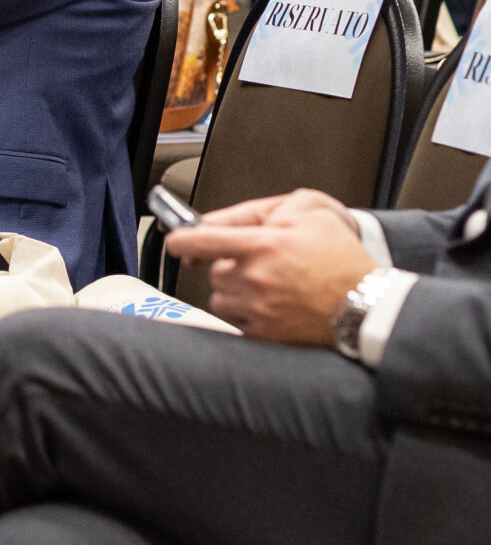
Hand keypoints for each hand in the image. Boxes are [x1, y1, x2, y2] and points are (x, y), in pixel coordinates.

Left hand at [164, 190, 372, 343]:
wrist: (367, 304)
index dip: (181, 239)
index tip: (176, 241)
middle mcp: (255, 278)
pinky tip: (273, 307)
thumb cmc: (343, 259)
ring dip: (236, 292)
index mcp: (263, 245)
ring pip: (221, 298)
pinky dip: (247, 314)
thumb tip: (230, 219)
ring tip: (268, 287)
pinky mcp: (264, 334)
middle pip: (214, 272)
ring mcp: (257, 309)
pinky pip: (236, 322)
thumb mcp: (312, 212)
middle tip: (262, 265)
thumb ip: (267, 209)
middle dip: (231, 266)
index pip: (201, 239)